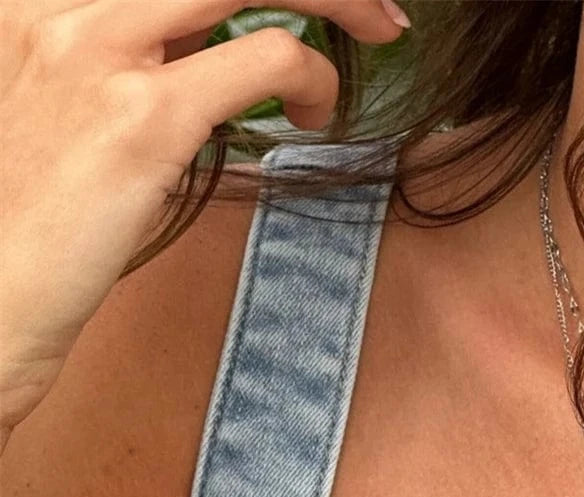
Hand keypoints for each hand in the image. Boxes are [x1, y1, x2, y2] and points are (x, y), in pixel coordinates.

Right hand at [0, 0, 408, 440]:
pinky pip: (268, 57)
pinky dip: (315, 77)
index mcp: (41, 1)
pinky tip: (318, 116)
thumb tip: (220, 52)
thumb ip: (142, 65)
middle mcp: (62, 5)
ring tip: (376, 37)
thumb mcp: (81, 113)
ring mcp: (99, 51)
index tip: (310, 1)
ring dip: (335, 0)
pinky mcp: (143, 114)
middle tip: (376, 10)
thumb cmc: (47, 222)